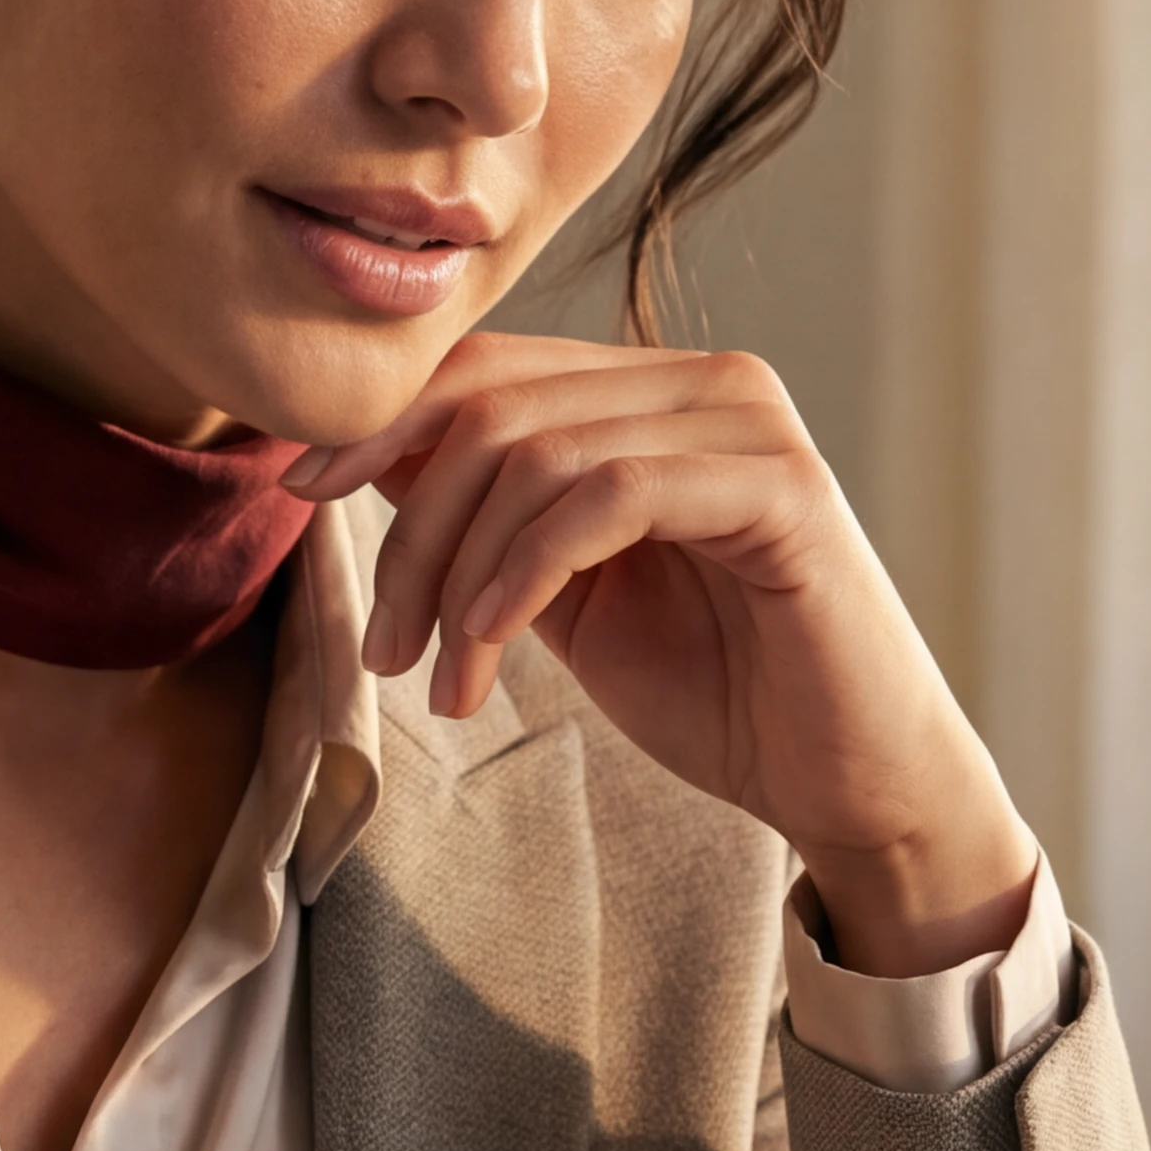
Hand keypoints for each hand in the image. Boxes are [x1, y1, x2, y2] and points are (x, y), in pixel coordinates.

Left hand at [292, 335, 1036, 975]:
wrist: (849, 782)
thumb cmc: (719, 691)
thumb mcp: (565, 595)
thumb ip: (489, 521)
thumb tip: (366, 456)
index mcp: (656, 392)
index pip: (489, 367)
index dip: (383, 424)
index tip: (301, 496)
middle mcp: (708, 384)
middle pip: (498, 406)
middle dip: (411, 528)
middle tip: (385, 649)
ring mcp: (752, 426)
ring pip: (542, 453)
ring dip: (461, 577)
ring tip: (445, 680)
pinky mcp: (784, 489)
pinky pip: (611, 494)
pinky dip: (526, 571)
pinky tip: (492, 647)